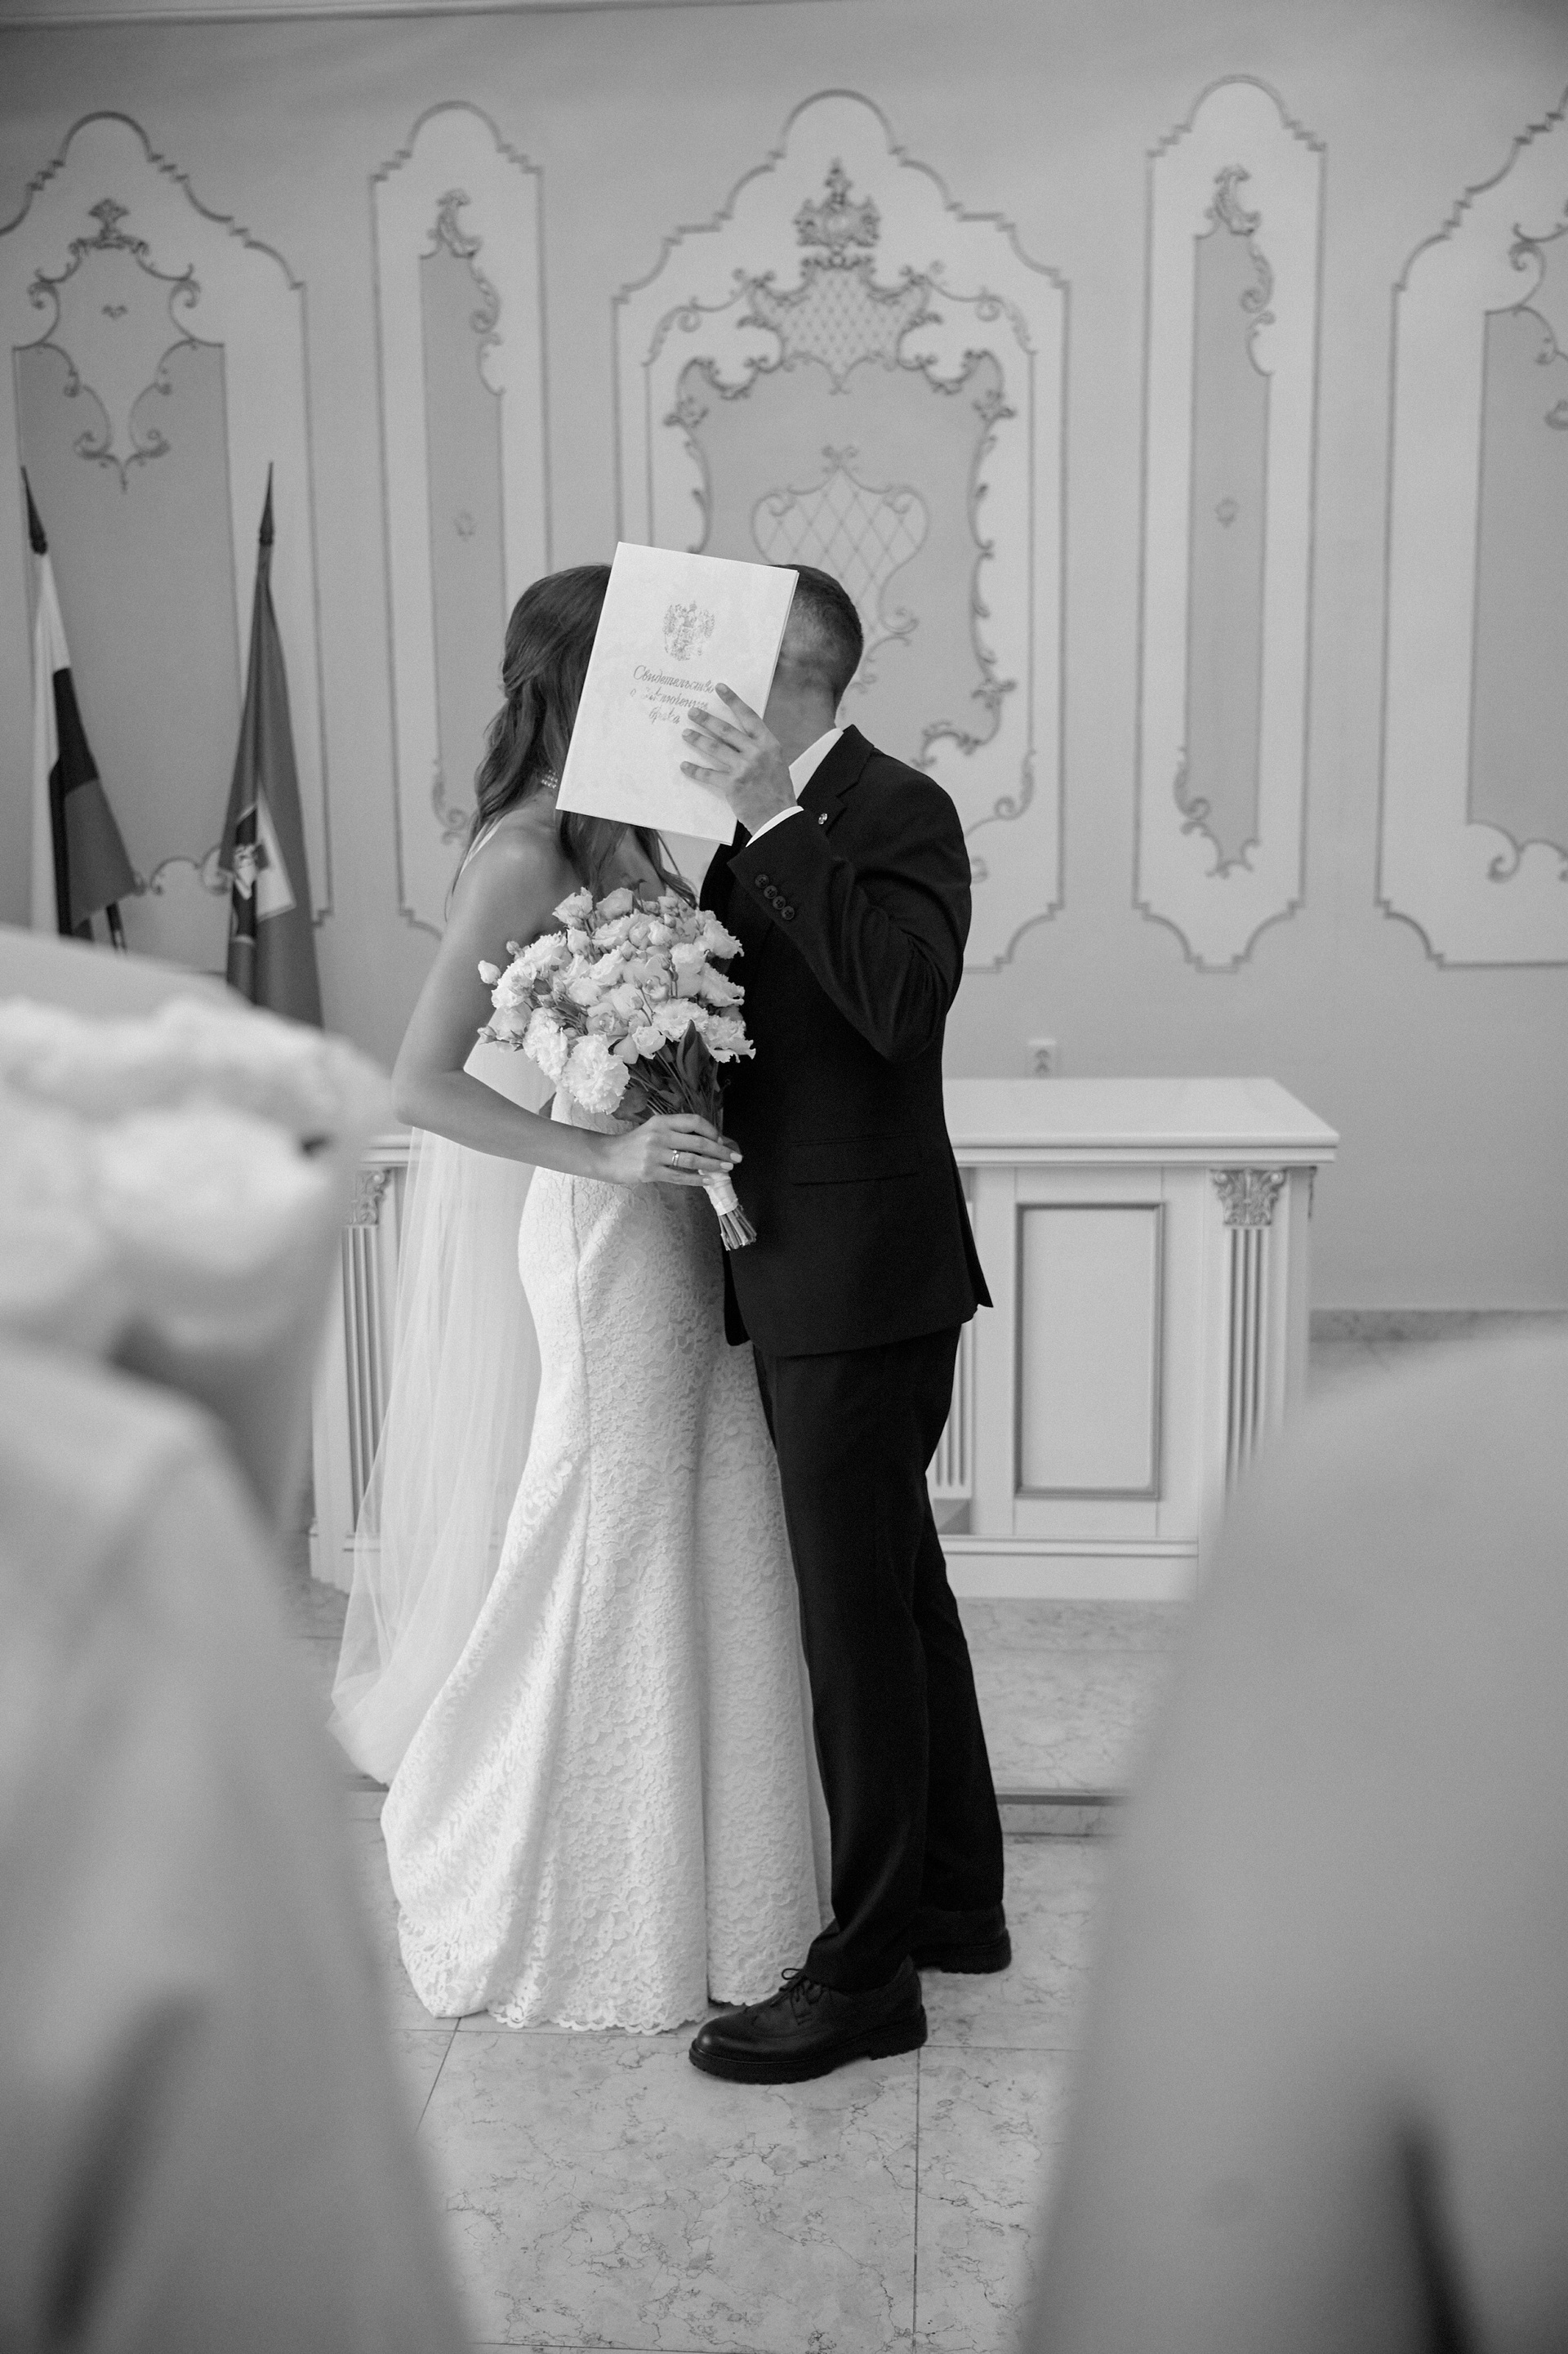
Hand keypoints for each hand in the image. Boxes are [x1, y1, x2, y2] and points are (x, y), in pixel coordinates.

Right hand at [596, 1111, 740, 1189]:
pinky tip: (709, 1181)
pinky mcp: (650, 1172)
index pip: (694, 1121)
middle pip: (698, 1142)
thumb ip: (675, 1132)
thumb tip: (707, 1142)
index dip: (712, 1130)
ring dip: (713, 1165)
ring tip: (727, 1169)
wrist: (606, 1156)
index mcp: (662, 1121)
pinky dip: (697, 1179)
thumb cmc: (633, 1144)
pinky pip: (679, 1176)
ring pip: (692, 1160)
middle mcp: (659, 1135)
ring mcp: (654, 1154)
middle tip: (735, 1158)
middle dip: (721, 1151)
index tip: (723, 1140)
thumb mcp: (653, 1130)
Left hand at [681, 686, 795, 832]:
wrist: (779, 817)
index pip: (748, 716)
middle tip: (693, 712)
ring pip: (714, 748)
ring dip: (697, 739)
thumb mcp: (775, 762)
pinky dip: (695, 770)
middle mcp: (756, 753)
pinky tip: (685, 765)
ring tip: (686, 733)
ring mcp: (743, 769)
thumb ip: (759, 747)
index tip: (720, 689)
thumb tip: (738, 735)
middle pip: (726, 730)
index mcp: (769, 744)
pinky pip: (708, 774)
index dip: (733, 700)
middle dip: (707, 719)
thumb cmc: (778, 791)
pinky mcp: (732, 785)